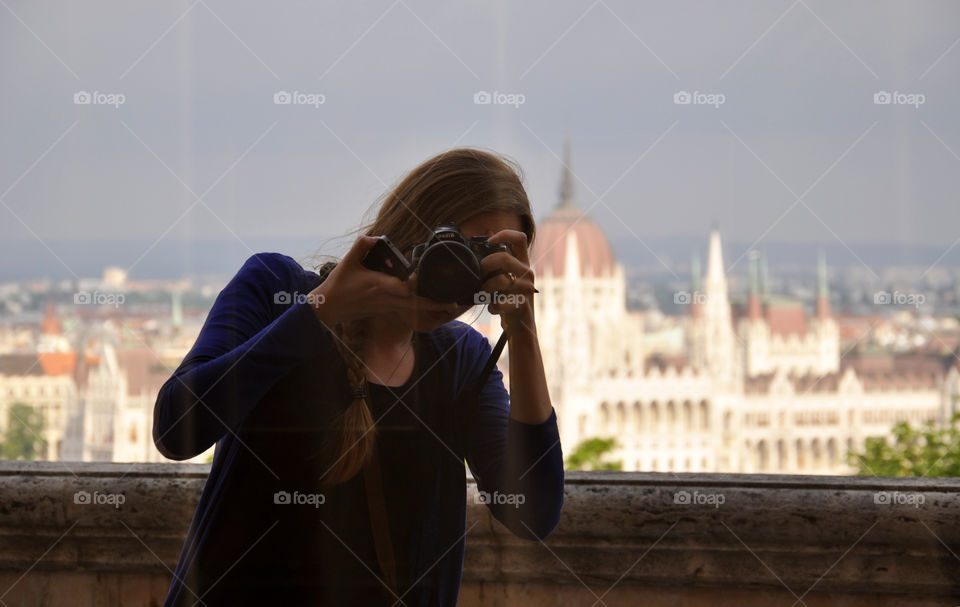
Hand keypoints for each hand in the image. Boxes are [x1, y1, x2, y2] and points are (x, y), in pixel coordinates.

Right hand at [308, 235, 456, 326]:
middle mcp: (386, 298)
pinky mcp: (385, 311)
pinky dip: (419, 309)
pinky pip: (406, 311)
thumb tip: (377, 237)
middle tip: (454, 302)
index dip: (418, 285)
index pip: (403, 287)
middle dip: (435, 304)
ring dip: (431, 308)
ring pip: (413, 310)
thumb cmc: (338, 285)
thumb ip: (362, 245)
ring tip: (450, 306)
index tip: (430, 279)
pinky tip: (432, 307)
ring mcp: (386, 307)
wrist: (328, 308)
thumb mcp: (348, 260)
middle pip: (415, 303)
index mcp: (378, 285)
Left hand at [478, 230, 536, 334]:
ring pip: (502, 280)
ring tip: (484, 293)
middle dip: (485, 265)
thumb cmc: (508, 300)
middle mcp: (527, 273)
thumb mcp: (503, 278)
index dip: (504, 234)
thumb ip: (496, 263)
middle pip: (504, 258)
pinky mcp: (522, 305)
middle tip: (479, 275)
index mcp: (522, 263)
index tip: (489, 242)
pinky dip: (493, 306)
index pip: (519, 238)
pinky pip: (501, 302)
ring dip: (487, 288)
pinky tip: (494, 308)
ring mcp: (527, 289)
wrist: (521, 328)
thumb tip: (482, 239)